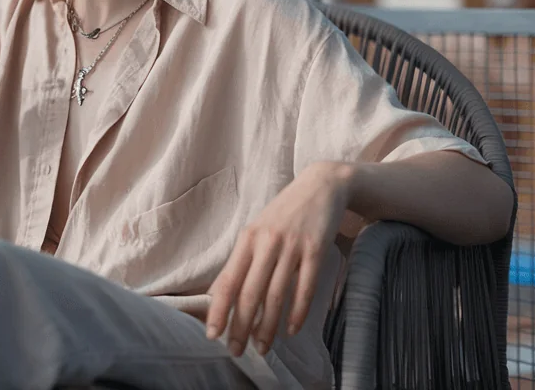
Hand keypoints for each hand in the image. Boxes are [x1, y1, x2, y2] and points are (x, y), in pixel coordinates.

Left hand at [205, 162, 352, 357]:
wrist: (321, 185)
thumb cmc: (285, 213)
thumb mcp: (258, 231)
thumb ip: (242, 261)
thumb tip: (218, 294)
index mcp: (248, 238)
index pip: (228, 280)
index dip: (219, 310)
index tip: (212, 334)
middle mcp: (267, 242)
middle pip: (250, 293)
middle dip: (241, 326)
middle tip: (237, 350)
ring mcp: (292, 245)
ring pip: (276, 294)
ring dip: (268, 326)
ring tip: (263, 347)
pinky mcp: (316, 249)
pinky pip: (305, 287)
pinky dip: (297, 312)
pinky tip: (291, 330)